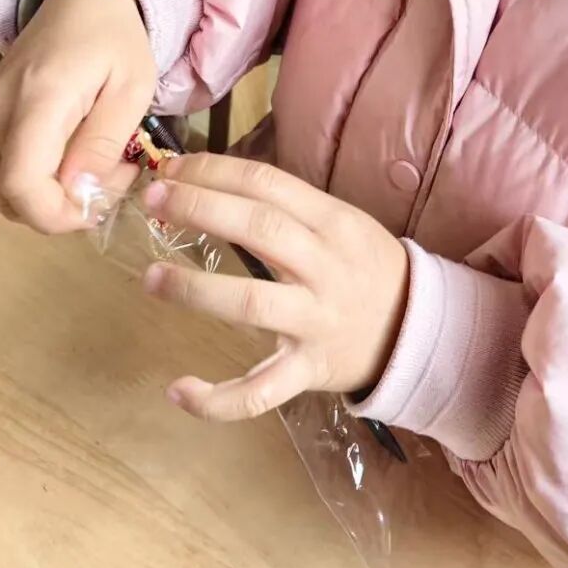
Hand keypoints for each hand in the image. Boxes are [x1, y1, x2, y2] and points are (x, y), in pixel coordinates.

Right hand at [0, 0, 156, 232]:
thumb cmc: (115, 39)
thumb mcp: (133, 88)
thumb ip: (103, 144)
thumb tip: (79, 196)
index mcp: (37, 98)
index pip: (21, 185)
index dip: (59, 215)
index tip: (103, 203)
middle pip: (10, 197)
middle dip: (63, 209)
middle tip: (110, 178)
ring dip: (43, 202)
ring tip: (89, 172)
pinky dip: (21, 189)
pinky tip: (61, 169)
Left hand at [140, 153, 410, 421]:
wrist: (415, 329)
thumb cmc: (364, 267)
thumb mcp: (340, 222)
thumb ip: (285, 207)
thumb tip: (210, 184)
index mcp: (333, 222)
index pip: (267, 184)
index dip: (214, 171)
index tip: (172, 169)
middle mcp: (325, 267)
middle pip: (259, 229)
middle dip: (200, 208)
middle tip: (154, 201)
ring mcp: (316, 321)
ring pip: (250, 304)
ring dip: (194, 289)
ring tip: (151, 278)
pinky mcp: (308, 370)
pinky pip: (260, 391)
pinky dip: (217, 399)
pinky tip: (179, 390)